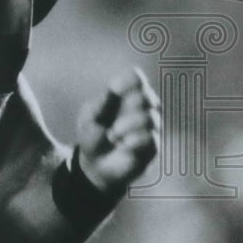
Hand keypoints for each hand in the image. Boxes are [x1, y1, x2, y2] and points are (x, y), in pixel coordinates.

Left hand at [75, 67, 160, 191]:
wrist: (94, 164)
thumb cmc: (92, 135)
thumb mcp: (89, 117)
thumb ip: (101, 102)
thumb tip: (114, 86)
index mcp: (125, 96)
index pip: (136, 79)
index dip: (129, 81)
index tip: (114, 88)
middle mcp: (142, 108)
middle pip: (148, 96)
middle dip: (130, 106)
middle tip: (113, 119)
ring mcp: (150, 127)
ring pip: (150, 117)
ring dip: (128, 126)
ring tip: (113, 135)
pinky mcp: (153, 146)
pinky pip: (151, 137)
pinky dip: (134, 140)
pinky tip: (122, 144)